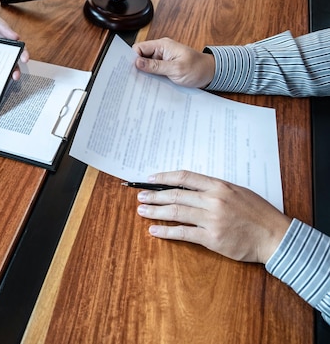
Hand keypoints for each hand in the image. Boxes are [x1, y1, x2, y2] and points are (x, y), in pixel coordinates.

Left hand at [0, 6, 29, 78]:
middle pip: (9, 58)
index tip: (24, 58)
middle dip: (14, 68)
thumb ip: (0, 24)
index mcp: (1, 35)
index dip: (22, 52)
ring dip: (3, 73)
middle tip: (15, 74)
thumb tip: (15, 36)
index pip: (16, 45)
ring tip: (6, 79)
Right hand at [132, 38, 215, 87]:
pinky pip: (153, 72)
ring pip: (146, 66)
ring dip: (143, 74)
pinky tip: (148, 86)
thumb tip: (137, 62)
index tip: (129, 70)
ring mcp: (162, 60)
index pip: (139, 48)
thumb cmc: (198, 69)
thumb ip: (156, 66)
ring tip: (139, 85)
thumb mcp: (176, 69)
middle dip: (136, 68)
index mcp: (163, 46)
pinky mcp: (164, 68)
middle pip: (140, 57)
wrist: (211, 74)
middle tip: (132, 80)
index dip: (132, 58)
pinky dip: (150, 78)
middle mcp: (161, 51)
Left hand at [135, 170, 290, 263]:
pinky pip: (183, 233)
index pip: (185, 177)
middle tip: (141, 196)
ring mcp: (212, 220)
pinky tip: (154, 230)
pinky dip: (165, 231)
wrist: (275, 237)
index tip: (151, 179)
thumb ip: (214, 189)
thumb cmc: (258, 214)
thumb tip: (189, 188)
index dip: (165, 177)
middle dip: (154, 195)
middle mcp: (213, 200)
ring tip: (141, 210)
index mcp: (219, 186)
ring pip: (176, 213)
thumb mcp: (238, 192)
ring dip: (155, 211)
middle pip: (175, 195)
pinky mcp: (211, 238)